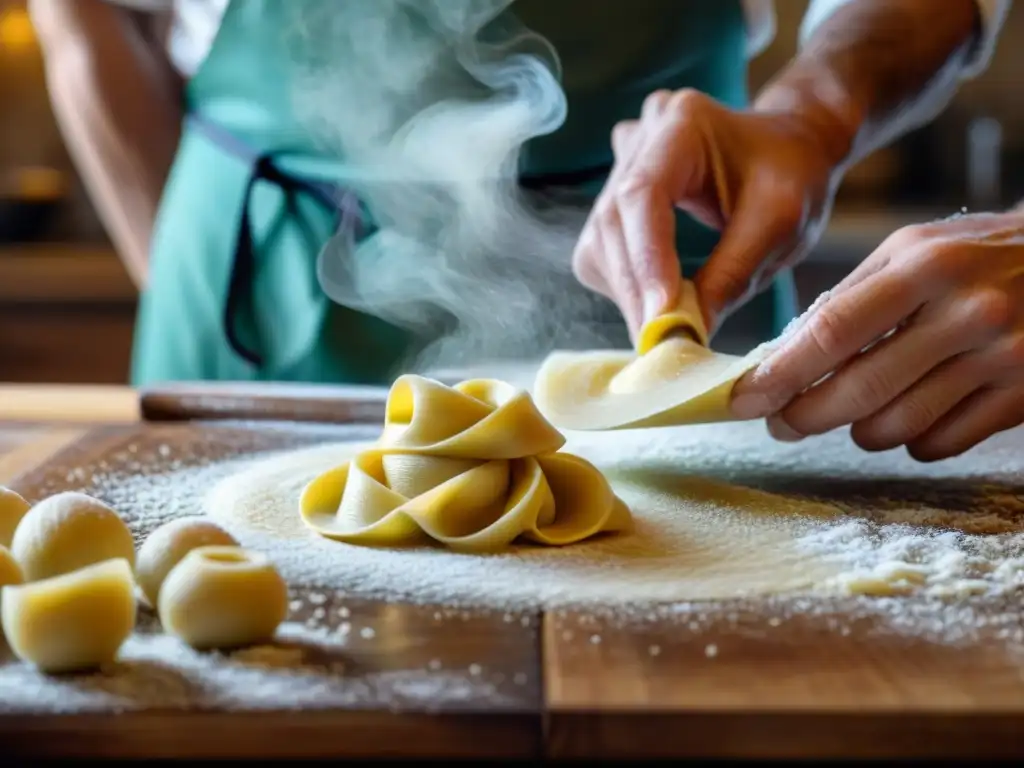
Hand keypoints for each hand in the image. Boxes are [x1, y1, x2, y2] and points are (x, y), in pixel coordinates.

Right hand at [572, 88, 839, 340]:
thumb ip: (733, 275)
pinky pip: (601, 255)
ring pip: (599, 245)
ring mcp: (619, 169)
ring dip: (629, 295)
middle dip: (636, 291)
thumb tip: (686, 334)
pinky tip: (659, 304)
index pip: (643, 195)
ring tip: (666, 330)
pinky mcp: (612, 203)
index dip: (646, 259)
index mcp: (682, 124)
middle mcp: (639, 140)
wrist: (788, 148)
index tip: (661, 318)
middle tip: (662, 346)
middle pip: (612, 225)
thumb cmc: (791, 176)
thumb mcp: (780, 224)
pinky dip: (627, 288)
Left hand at [731, 210, 1023, 460]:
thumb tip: (784, 356)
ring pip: (895, 427)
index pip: (832, 331)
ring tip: (854, 412)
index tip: (743, 399)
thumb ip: (853, 298)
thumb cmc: (980, 255)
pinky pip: (940, 444)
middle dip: (803, 417)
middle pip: (858, 390)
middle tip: (781, 423)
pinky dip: (911, 439)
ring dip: (857, 430)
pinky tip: (913, 414)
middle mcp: (965, 311)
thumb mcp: (916, 250)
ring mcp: (1001, 358)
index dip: (780, 374)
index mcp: (924, 265)